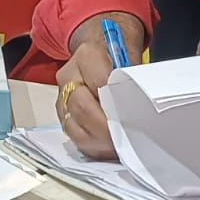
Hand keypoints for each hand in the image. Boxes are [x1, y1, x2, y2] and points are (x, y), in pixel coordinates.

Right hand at [56, 12, 142, 159]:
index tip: (130, 119)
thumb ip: (130, 82)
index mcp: (87, 55)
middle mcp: (68, 75)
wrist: (99, 50)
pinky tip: (105, 148)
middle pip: (81, 107)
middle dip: (103, 128)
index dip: (114, 104)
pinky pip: (72, 134)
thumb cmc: (117, 59)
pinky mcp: (61, 113)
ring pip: (72, 125)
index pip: (100, 83)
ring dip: (96, 141)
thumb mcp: (128, 61)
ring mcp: (61, 96)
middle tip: (123, 140)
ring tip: (115, 147)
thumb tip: (137, 109)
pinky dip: (90, 145)